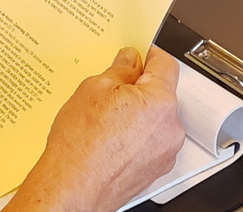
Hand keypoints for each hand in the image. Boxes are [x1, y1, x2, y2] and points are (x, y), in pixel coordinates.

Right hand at [8, 47, 183, 211]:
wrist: (72, 189)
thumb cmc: (80, 146)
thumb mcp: (93, 90)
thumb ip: (119, 70)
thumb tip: (129, 60)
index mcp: (160, 102)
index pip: (165, 64)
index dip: (148, 54)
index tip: (138, 54)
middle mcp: (170, 128)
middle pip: (161, 93)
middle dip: (139, 87)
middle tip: (111, 90)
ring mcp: (165, 152)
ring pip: (155, 119)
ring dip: (138, 114)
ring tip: (106, 120)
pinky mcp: (155, 169)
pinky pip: (150, 141)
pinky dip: (135, 136)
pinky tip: (110, 138)